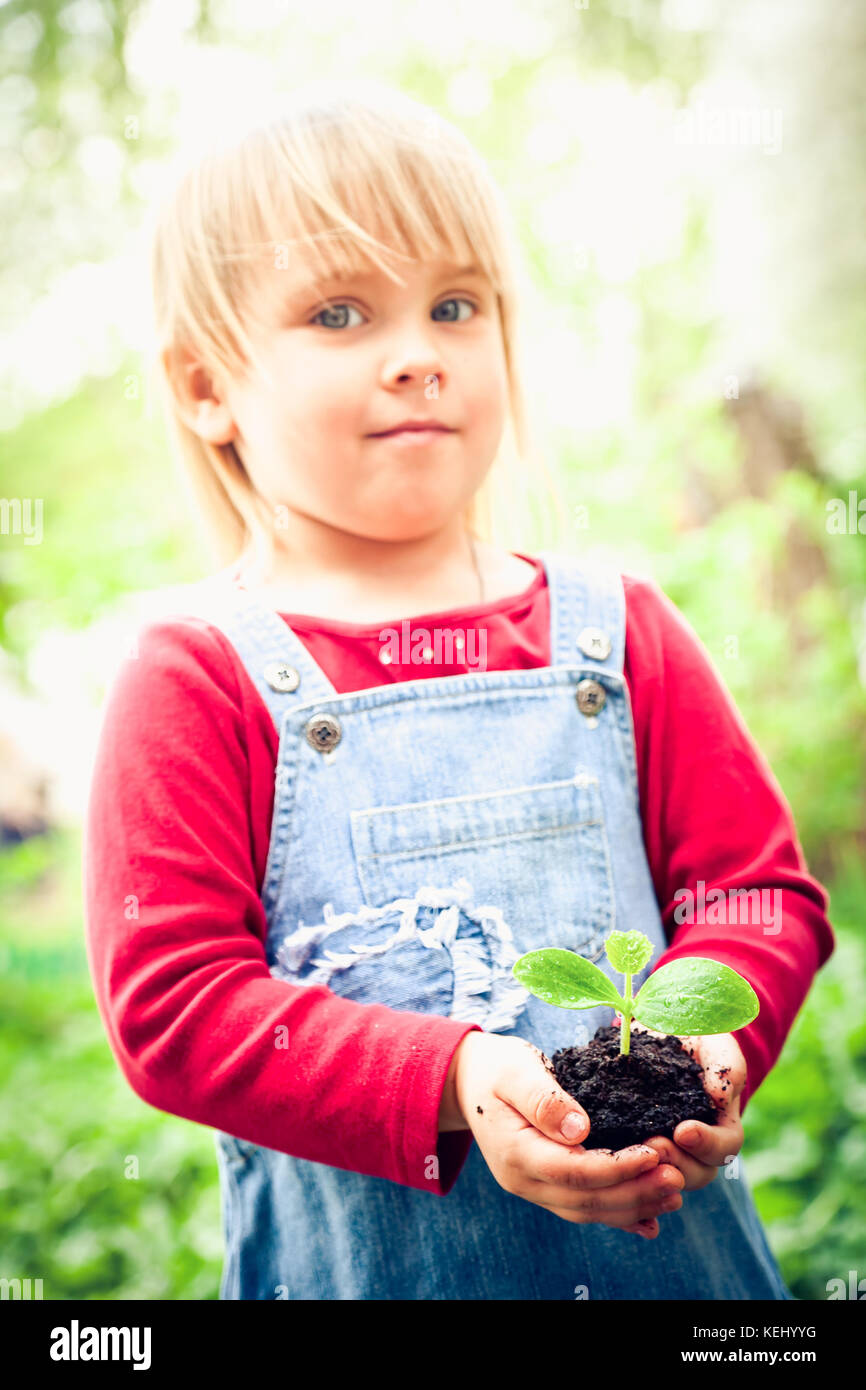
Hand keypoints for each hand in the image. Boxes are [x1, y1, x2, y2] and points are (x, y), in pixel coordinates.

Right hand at [449, 1031, 685, 1239]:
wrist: (468, 1081)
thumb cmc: (495, 1069)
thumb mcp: (515, 1071)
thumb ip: (544, 1100)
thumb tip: (580, 1129)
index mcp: (515, 1152)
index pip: (572, 1171)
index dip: (616, 1168)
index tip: (652, 1154)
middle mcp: (523, 1180)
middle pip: (585, 1199)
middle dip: (634, 1192)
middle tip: (677, 1178)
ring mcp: (533, 1188)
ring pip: (587, 1209)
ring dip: (632, 1206)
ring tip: (673, 1193)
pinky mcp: (545, 1185)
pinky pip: (583, 1207)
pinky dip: (617, 1216)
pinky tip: (648, 1220)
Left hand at [621, 1019, 746, 1191]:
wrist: (667, 1030)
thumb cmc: (702, 1043)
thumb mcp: (719, 1048)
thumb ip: (726, 1070)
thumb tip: (718, 1098)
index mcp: (721, 1127)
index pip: (724, 1148)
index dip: (706, 1144)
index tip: (683, 1131)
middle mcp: (695, 1147)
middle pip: (695, 1173)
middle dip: (675, 1162)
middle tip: (653, 1145)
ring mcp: (665, 1146)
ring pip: (662, 1175)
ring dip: (649, 1168)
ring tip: (631, 1151)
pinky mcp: (635, 1139)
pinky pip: (632, 1160)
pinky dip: (622, 1159)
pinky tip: (606, 1149)